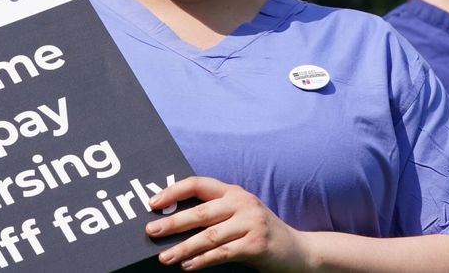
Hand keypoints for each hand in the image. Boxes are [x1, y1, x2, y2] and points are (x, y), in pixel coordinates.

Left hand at [147, 176, 308, 271]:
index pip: (198, 184)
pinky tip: (188, 266)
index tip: (153, 203)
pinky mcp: (256, 244)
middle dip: (173, 223)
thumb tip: (171, 222)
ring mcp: (251, 223)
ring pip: (209, 236)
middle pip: (201, 212)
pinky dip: (202, 260)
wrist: (297, 251)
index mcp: (233, 192)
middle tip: (151, 232)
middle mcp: (242, 203)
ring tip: (165, 257)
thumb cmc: (258, 233)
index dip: (174, 191)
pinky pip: (222, 253)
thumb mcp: (238, 215)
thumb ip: (213, 213)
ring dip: (183, 248)